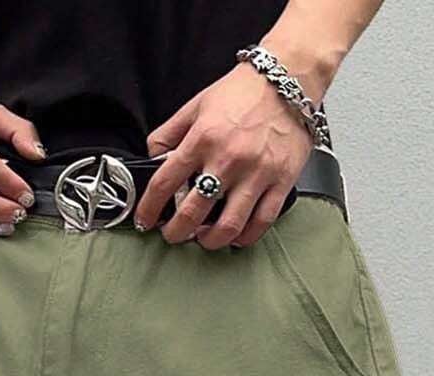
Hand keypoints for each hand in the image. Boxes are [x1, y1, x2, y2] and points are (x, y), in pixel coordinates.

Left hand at [133, 63, 314, 249]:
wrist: (288, 77)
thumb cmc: (243, 91)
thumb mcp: (196, 105)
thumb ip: (170, 133)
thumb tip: (152, 158)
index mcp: (203, 138)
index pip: (165, 183)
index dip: (149, 208)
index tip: (145, 220)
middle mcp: (228, 159)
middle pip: (193, 213)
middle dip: (176, 232)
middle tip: (173, 235)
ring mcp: (256, 173)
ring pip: (227, 226)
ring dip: (209, 241)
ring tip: (203, 239)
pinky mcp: (281, 181)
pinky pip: (261, 223)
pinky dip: (244, 237)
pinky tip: (235, 236)